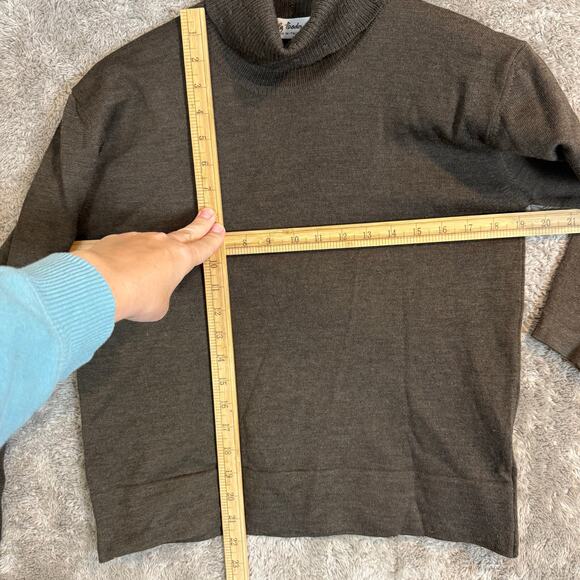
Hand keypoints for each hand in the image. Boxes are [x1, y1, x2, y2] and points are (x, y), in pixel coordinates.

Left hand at [71, 208, 224, 321]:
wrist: (101, 284)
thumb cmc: (134, 295)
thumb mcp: (159, 306)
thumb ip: (161, 295)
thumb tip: (153, 293)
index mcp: (180, 259)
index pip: (203, 247)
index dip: (213, 240)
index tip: (219, 231)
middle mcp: (162, 244)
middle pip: (187, 231)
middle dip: (201, 223)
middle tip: (209, 213)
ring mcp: (140, 239)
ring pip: (153, 244)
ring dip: (155, 252)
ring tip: (147, 270)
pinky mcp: (118, 240)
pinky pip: (129, 248)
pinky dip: (129, 257)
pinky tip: (123, 269)